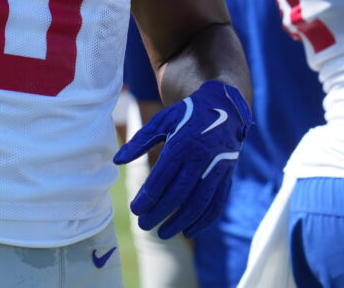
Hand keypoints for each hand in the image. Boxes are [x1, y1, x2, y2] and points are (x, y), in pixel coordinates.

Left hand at [113, 80, 251, 238]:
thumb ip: (139, 141)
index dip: (148, 196)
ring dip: (181, 222)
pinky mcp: (227, 176)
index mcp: (181, 144)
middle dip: (160, 213)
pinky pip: (217, 203)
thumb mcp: (161, 121)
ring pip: (200, 203)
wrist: (224, 109)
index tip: (134, 210)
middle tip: (143, 226)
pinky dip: (204, 220)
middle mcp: (201, 159)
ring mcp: (217, 169)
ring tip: (163, 234)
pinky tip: (189, 230)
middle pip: (179, 193)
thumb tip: (117, 161)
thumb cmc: (185, 115)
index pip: (162, 178)